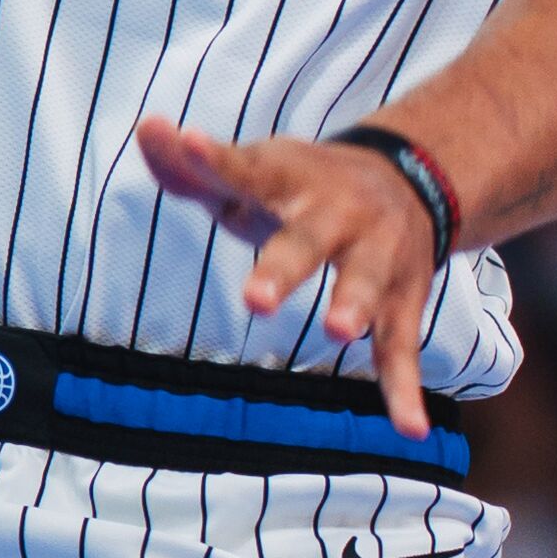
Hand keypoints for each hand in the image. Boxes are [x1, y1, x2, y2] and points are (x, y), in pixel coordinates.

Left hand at [132, 115, 444, 441]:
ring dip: (355, 304)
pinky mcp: (402, 300)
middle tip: (255, 299)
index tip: (187, 142)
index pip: (245, 170)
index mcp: (291, 179)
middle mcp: (339, 213)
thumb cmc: (303, 186)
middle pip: (309, 238)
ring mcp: (376, 256)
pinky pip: (402, 348)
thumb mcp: (254, 170)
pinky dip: (405, 389)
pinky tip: (408, 427)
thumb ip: (195, 166)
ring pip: (366, 282)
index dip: (214, 159)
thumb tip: (146, 130)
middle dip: (284, 266)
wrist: (409, 177)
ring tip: (338, 330)